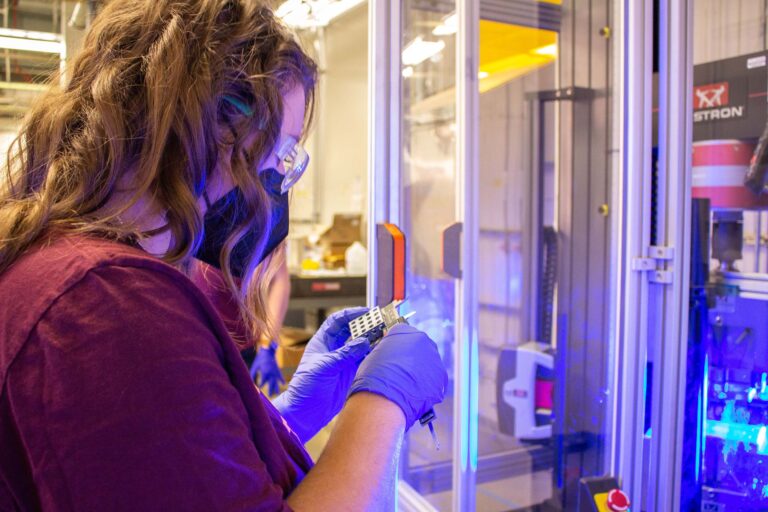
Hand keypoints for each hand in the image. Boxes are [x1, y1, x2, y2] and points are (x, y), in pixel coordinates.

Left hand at [252, 342, 284, 396]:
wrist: (267, 352)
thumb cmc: (259, 359)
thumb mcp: (254, 366)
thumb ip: (252, 374)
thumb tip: (250, 382)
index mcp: (265, 372)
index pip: (263, 382)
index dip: (261, 385)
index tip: (259, 388)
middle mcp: (271, 373)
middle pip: (271, 383)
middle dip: (271, 390)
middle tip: (270, 395)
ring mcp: (275, 372)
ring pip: (276, 381)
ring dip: (277, 387)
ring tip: (277, 393)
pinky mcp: (277, 370)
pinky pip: (280, 376)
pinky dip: (282, 380)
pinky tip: (283, 384)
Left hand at [273, 307, 370, 442]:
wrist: (305, 413)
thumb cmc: (306, 388)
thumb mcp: (325, 367)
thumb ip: (345, 354)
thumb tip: (364, 341)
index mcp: (322, 342)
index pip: (337, 321)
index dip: (351, 314)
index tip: (367, 312)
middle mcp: (333, 349)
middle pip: (352, 331)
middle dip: (366, 325)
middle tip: (381, 323)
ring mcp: (343, 361)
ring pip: (360, 345)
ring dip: (372, 340)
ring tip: (386, 336)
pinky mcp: (350, 374)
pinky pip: (364, 361)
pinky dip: (373, 356)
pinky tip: (383, 353)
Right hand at [348, 323, 446, 429]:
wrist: (384, 399)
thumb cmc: (374, 378)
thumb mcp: (375, 355)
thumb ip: (387, 350)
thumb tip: (388, 354)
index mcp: (405, 332)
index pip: (404, 335)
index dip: (399, 348)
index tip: (396, 356)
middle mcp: (423, 341)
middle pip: (420, 348)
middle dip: (413, 359)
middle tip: (402, 372)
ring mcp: (434, 359)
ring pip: (429, 365)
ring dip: (420, 374)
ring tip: (407, 386)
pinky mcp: (441, 377)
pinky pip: (434, 381)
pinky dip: (426, 387)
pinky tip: (414, 393)